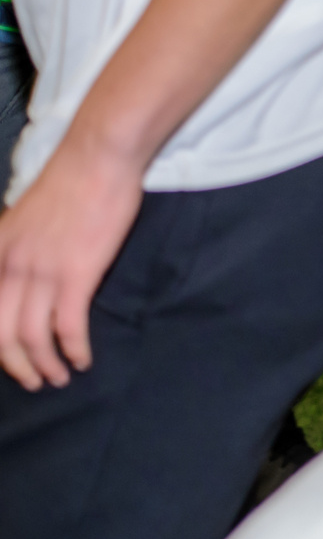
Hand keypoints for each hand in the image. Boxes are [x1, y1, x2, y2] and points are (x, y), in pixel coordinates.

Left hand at [0, 142, 146, 389]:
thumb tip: (21, 277)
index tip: (12, 359)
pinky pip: (68, 326)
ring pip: (32, 337)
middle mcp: (9, 265)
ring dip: (47, 365)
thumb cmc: (69, 183)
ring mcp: (41, 270)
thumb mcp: (23, 219)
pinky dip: (74, 349)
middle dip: (17, 366)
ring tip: (60, 377)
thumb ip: (16, 249)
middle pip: (1, 335)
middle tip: (35, 380)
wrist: (98, 158)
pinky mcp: (76, 273)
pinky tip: (83, 359)